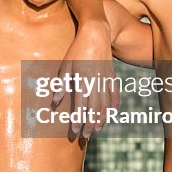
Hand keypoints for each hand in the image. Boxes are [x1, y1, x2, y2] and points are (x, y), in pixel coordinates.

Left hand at [52, 23, 116, 138]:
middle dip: (89, 124)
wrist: (96, 35)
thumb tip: (56, 101)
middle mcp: (96, 83)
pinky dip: (113, 107)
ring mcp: (106, 80)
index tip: (75, 131)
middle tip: (85, 136)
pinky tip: (109, 114)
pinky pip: (115, 95)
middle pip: (94, 110)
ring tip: (96, 129)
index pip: (81, 106)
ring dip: (101, 119)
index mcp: (83, 81)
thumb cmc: (77, 50)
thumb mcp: (65, 65)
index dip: (78, 120)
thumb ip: (61, 84)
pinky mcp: (113, 76)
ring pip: (105, 105)